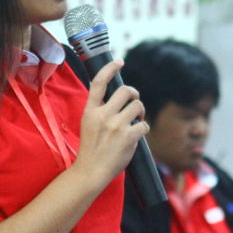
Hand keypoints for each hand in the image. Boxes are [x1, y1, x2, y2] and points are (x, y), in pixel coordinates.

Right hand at [71, 60, 148, 190]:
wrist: (91, 171)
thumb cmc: (91, 148)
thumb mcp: (88, 124)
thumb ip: (100, 110)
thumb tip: (120, 98)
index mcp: (90, 110)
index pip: (99, 82)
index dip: (110, 68)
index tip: (119, 61)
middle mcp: (103, 115)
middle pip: (125, 90)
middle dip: (134, 93)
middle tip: (134, 101)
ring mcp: (116, 125)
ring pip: (138, 106)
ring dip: (140, 111)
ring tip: (137, 119)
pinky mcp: (128, 137)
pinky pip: (144, 124)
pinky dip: (143, 128)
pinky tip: (138, 134)